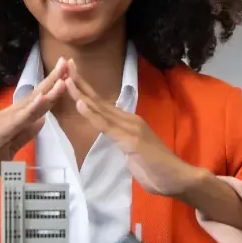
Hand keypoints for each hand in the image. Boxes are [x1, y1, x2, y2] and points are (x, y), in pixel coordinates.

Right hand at [0, 57, 68, 193]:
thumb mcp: (8, 150)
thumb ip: (23, 135)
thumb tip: (41, 120)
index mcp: (10, 121)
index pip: (36, 103)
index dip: (52, 89)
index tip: (68, 74)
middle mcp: (5, 117)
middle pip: (34, 97)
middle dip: (53, 80)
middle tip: (68, 62)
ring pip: (28, 106)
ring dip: (46, 91)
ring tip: (62, 76)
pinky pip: (17, 121)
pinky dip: (31, 109)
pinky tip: (42, 98)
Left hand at [64, 60, 204, 197]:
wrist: (177, 178)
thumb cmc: (156, 169)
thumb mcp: (132, 152)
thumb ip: (121, 141)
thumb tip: (112, 137)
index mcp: (127, 122)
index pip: (101, 104)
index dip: (85, 89)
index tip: (70, 75)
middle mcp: (128, 120)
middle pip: (98, 100)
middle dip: (80, 82)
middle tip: (64, 64)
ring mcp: (130, 128)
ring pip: (100, 109)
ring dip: (81, 94)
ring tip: (66, 79)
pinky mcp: (130, 140)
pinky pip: (106, 126)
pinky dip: (92, 114)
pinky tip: (80, 104)